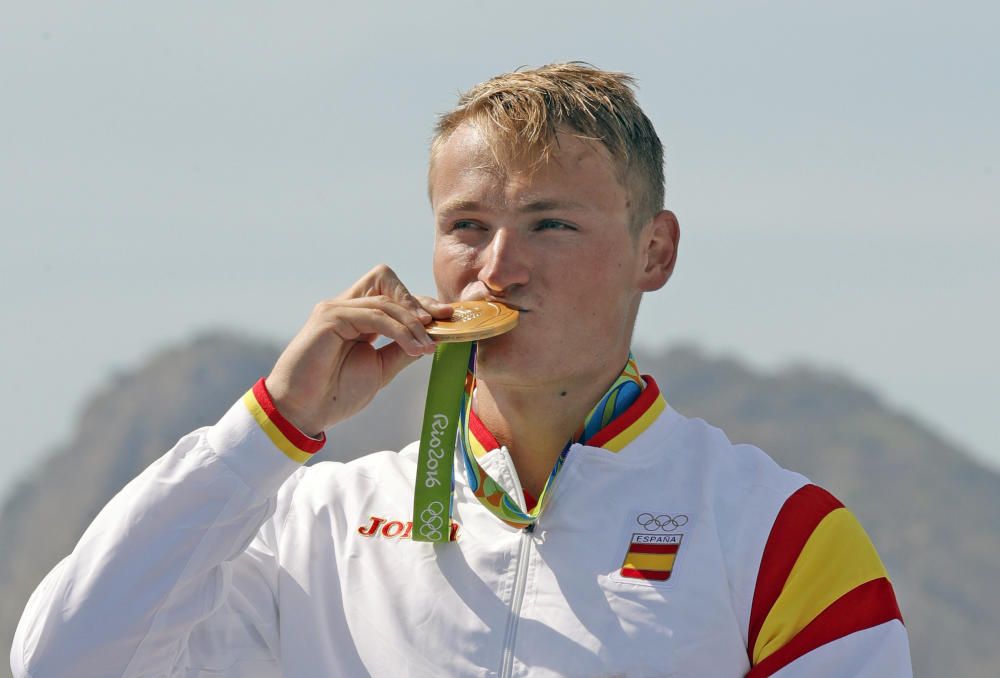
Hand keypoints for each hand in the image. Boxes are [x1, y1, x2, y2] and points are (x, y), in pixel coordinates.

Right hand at [264, 265, 451, 434]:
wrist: (304, 411)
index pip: (392, 296)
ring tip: (425, 347)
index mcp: (358, 318)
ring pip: (384, 300)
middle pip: (386, 280)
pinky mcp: (329, 316)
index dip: (420, 303)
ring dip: (412, 323)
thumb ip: (402, 350)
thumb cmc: (336, 393)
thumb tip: (432, 338)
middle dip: (417, 300)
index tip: (448, 317)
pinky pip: (374, 314)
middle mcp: (346, 307)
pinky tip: (411, 347)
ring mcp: (336, 308)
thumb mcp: (380, 369)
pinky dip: (398, 329)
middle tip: (438, 324)